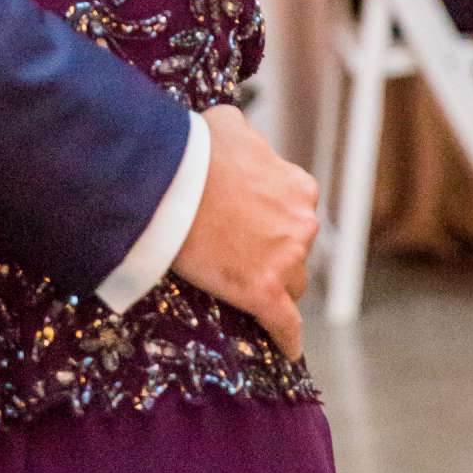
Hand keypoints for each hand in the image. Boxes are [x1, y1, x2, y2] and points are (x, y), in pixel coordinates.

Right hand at [172, 105, 318, 358]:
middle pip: (295, 250)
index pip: (294, 212)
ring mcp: (285, 261)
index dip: (270, 219)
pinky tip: (287, 348)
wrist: (171, 184)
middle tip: (234, 248)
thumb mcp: (227, 124)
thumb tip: (238, 136)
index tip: (248, 223)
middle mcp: (301, 223)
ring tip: (238, 282)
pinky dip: (286, 338)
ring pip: (290, 283)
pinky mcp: (263, 293)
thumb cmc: (194, 151)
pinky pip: (284, 324)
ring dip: (271, 282)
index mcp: (298, 186)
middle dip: (272, 251)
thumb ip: (245, 136)